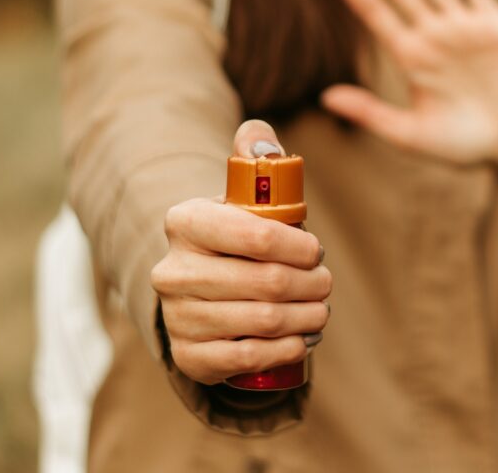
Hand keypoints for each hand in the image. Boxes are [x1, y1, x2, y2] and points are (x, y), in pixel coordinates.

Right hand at [151, 120, 330, 384]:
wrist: (200, 292)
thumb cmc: (236, 238)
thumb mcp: (243, 197)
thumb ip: (257, 159)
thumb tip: (261, 138)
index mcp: (186, 221)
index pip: (257, 234)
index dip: (299, 246)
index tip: (316, 251)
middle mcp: (172, 271)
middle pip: (268, 282)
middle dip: (312, 284)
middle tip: (325, 283)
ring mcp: (177, 317)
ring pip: (264, 321)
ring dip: (307, 317)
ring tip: (319, 309)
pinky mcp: (189, 356)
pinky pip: (249, 358)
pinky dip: (285, 349)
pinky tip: (301, 339)